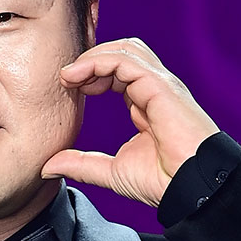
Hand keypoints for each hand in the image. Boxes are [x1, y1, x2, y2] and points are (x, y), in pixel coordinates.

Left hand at [41, 38, 218, 206]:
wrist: (191, 191)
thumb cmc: (163, 183)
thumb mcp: (111, 172)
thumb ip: (81, 164)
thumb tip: (48, 166)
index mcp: (147, 103)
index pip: (120, 70)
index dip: (92, 72)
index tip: (68, 88)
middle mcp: (156, 89)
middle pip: (123, 52)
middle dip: (91, 59)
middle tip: (66, 79)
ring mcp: (161, 86)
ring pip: (126, 50)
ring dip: (93, 57)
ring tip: (70, 76)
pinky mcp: (162, 88)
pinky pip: (128, 61)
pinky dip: (99, 62)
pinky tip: (78, 77)